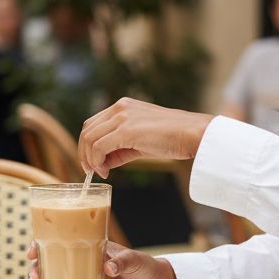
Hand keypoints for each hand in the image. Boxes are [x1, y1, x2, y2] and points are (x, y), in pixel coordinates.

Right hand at [28, 241, 180, 278]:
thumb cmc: (144, 266)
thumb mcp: (134, 260)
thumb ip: (121, 262)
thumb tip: (108, 268)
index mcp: (89, 248)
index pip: (59, 242)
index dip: (41, 246)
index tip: (33, 253)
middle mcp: (80, 263)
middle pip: (49, 265)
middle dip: (36, 272)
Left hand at [78, 98, 213, 177]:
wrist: (194, 134)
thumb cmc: (173, 138)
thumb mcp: (142, 140)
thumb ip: (120, 148)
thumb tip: (102, 163)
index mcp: (123, 106)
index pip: (94, 123)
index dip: (88, 144)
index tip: (94, 163)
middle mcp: (120, 107)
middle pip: (87, 129)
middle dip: (84, 152)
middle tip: (91, 170)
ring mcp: (122, 117)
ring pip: (90, 138)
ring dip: (90, 159)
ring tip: (101, 171)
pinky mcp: (126, 130)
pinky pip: (99, 147)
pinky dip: (97, 161)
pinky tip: (106, 170)